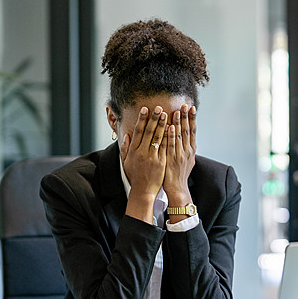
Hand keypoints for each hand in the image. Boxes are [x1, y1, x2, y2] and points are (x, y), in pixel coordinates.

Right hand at [120, 106, 167, 222]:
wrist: (143, 191)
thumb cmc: (135, 175)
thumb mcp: (126, 161)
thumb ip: (125, 148)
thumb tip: (126, 135)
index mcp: (133, 150)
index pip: (138, 131)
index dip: (142, 119)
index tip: (145, 109)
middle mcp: (142, 152)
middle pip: (148, 132)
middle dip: (154, 118)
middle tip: (159, 107)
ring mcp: (152, 157)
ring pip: (158, 138)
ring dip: (163, 125)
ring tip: (167, 114)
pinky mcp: (161, 162)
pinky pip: (165, 147)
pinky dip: (168, 137)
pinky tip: (173, 129)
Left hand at [163, 104, 195, 210]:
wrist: (177, 189)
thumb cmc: (179, 175)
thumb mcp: (187, 161)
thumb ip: (187, 149)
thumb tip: (189, 140)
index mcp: (191, 150)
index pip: (192, 131)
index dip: (192, 119)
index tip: (192, 107)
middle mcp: (187, 151)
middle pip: (187, 130)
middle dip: (186, 117)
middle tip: (185, 104)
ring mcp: (180, 155)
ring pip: (179, 136)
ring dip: (178, 123)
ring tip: (177, 111)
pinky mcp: (171, 159)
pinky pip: (171, 145)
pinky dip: (171, 135)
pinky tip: (170, 126)